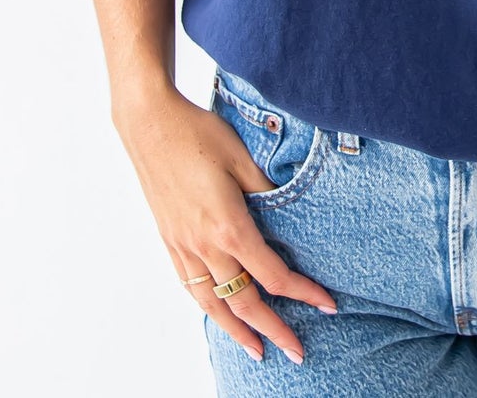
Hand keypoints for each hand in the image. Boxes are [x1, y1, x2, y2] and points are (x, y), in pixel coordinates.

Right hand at [114, 85, 337, 366]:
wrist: (149, 124)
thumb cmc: (199, 133)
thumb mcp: (243, 158)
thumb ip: (267, 190)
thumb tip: (288, 210)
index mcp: (229, 226)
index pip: (273, 275)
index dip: (303, 294)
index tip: (327, 305)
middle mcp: (204, 244)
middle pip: (243, 302)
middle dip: (273, 329)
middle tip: (297, 352)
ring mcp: (182, 245)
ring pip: (212, 303)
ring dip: (236, 331)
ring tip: (256, 350)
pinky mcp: (168, 239)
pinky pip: (190, 285)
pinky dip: (207, 306)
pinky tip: (216, 313)